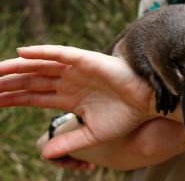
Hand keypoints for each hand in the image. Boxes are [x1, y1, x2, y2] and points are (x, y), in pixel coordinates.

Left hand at [0, 45, 158, 158]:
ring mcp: (77, 69)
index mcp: (68, 97)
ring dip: (16, 67)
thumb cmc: (125, 117)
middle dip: (7, 82)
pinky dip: (42, 52)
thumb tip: (44, 153)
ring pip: (40, 65)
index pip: (32, 96)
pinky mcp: (88, 60)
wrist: (148, 105)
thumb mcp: (93, 135)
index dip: (11, 98)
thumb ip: (69, 141)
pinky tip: (22, 53)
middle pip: (30, 79)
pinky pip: (61, 54)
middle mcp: (69, 81)